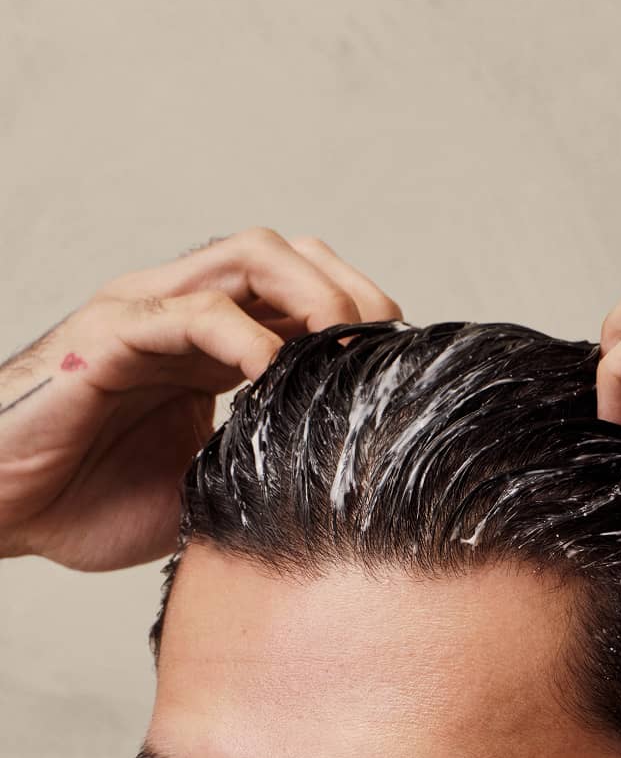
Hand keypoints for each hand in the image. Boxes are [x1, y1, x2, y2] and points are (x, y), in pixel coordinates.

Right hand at [0, 228, 401, 570]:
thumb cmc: (84, 499)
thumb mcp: (200, 491)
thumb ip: (256, 469)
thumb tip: (333, 489)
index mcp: (208, 347)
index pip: (297, 299)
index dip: (356, 319)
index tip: (398, 367)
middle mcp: (181, 315)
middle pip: (287, 258)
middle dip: (349, 291)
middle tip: (387, 345)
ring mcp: (144, 316)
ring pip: (248, 258)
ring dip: (312, 295)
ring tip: (346, 346)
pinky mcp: (107, 336)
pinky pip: (189, 314)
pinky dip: (245, 337)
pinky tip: (277, 378)